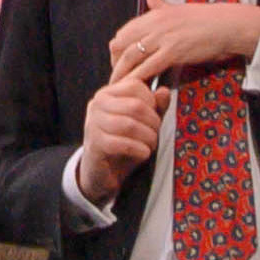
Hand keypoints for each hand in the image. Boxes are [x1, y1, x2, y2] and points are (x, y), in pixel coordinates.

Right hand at [74, 36, 171, 202]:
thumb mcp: (142, 124)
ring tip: (149, 145)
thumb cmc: (122, 145)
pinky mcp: (95, 141)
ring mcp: (94, 121)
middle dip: (153, 120)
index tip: (156, 115)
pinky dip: (140, 148)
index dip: (153, 100)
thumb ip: (154, 107)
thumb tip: (165, 91)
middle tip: (155, 134)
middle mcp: (99, 103)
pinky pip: (125, 140)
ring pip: (133, 121)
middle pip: (138, 102)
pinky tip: (141, 154)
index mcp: (110, 93)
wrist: (99, 174)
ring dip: (148, 136)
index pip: (137, 85)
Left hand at [104, 0, 259, 78]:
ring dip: (122, 74)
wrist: (226, 25)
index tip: (119, 61)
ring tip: (119, 87)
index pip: (124, 32)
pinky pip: (147, 68)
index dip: (117, 49)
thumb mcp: (178, 8)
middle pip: (120, 44)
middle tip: (118, 76)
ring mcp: (162, 38)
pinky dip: (138, 78)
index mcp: (154, 14)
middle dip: (115, 63)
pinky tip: (136, 87)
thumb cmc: (206, 18)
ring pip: (130, 57)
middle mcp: (154, 24)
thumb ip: (159, 3)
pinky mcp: (172, 52)